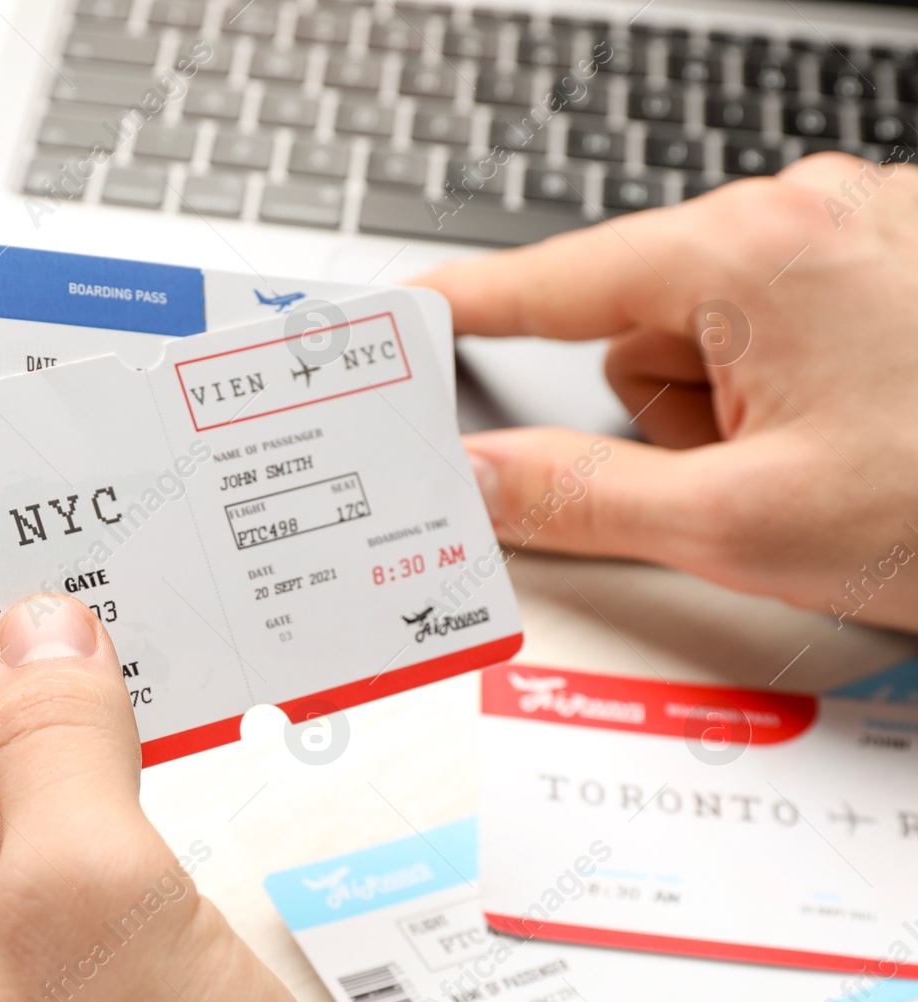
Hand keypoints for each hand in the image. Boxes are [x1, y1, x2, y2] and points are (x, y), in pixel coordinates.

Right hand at [415, 151, 917, 632]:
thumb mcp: (744, 523)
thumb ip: (580, 499)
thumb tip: (478, 482)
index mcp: (752, 253)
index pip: (551, 281)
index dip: (462, 307)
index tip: (397, 315)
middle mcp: (805, 215)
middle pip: (642, 322)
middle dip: (665, 412)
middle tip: (742, 480)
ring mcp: (862, 233)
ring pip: (715, 332)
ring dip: (733, 409)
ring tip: (825, 464)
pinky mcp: (898, 265)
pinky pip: (785, 323)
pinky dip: (790, 387)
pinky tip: (862, 435)